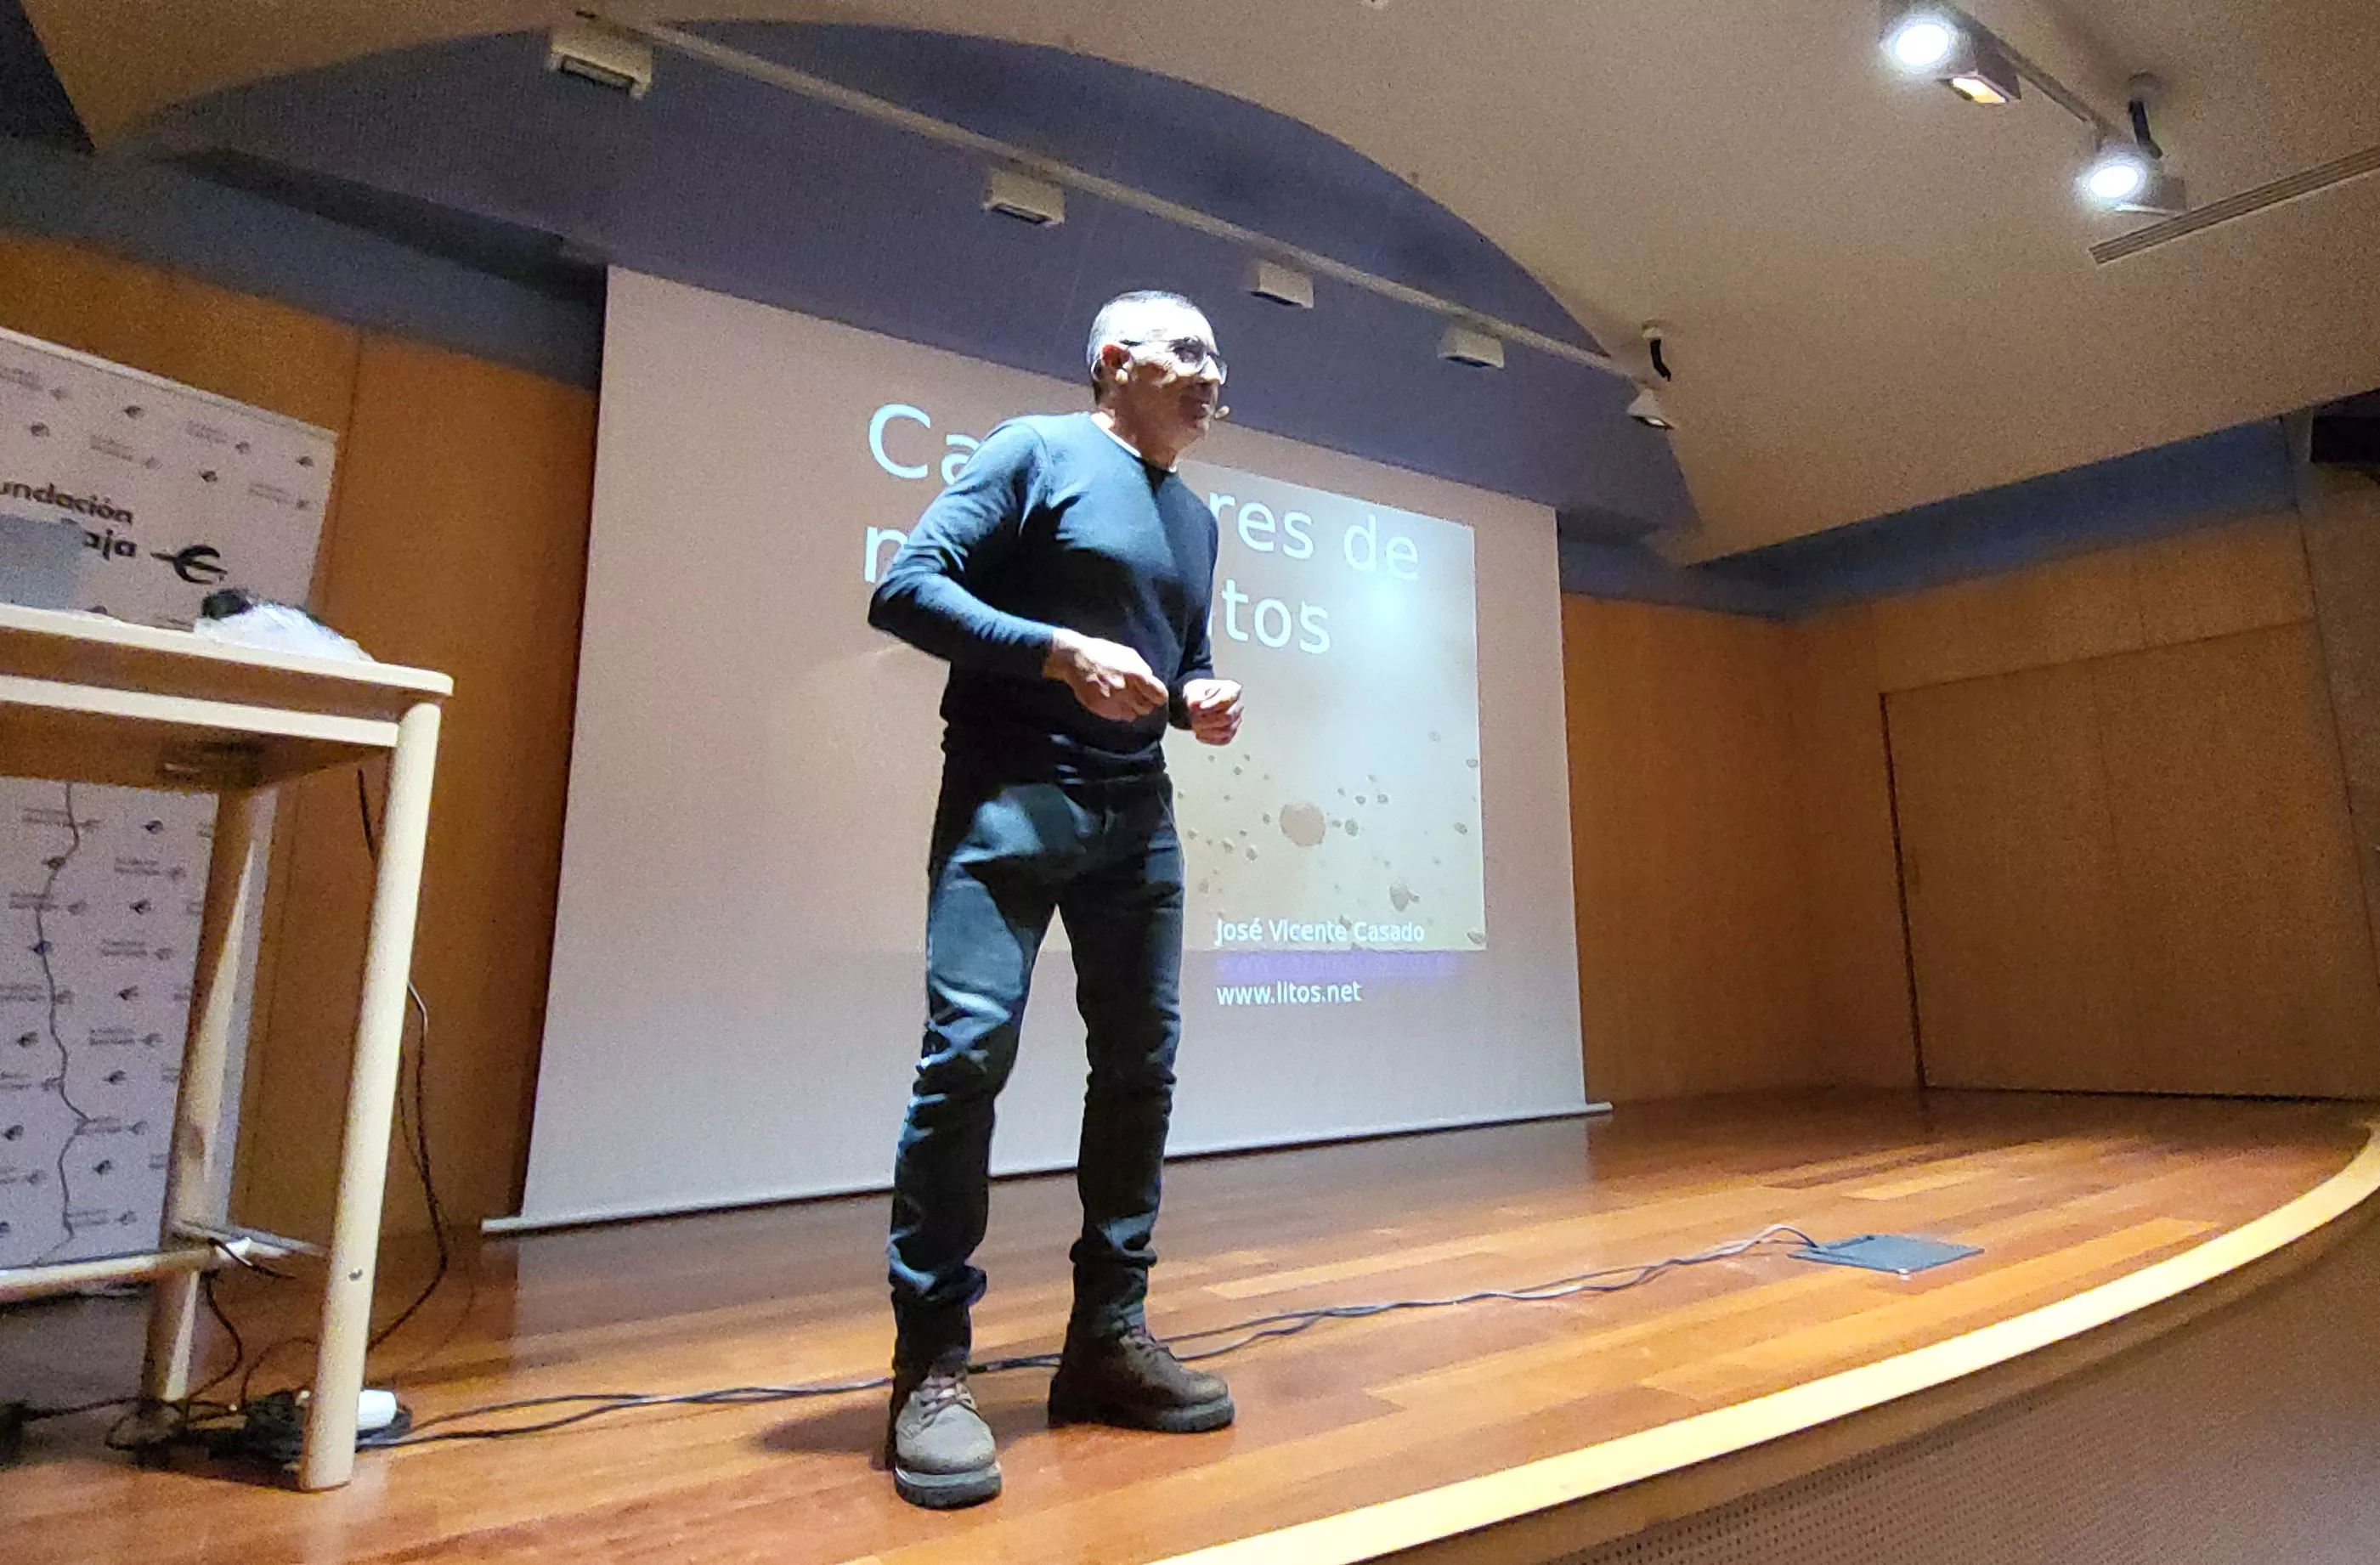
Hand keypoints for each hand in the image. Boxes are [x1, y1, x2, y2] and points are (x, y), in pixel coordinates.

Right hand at [1044, 628, 1167, 719]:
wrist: (1075, 660)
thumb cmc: (1102, 653)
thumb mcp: (1128, 654)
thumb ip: (1142, 668)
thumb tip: (1151, 680)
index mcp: (1135, 675)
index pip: (1159, 695)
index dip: (1159, 696)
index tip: (1156, 695)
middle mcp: (1126, 691)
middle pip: (1147, 708)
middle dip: (1145, 703)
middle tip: (1139, 696)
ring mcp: (1113, 702)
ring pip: (1133, 715)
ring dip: (1132, 709)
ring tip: (1125, 699)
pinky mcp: (1102, 709)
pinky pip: (1119, 717)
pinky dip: (1120, 712)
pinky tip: (1114, 701)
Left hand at [1181, 677, 1242, 745]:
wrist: (1198, 701)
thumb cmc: (1198, 693)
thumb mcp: (1193, 690)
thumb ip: (1195, 698)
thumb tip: (1197, 708)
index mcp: (1232, 689)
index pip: (1226, 700)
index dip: (1211, 706)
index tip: (1198, 708)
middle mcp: (1238, 705)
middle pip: (1228, 717)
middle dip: (1207, 720)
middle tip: (1193, 718)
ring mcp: (1236, 720)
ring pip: (1227, 730)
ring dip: (1208, 730)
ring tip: (1195, 726)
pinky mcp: (1231, 733)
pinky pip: (1224, 740)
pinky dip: (1210, 739)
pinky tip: (1199, 734)